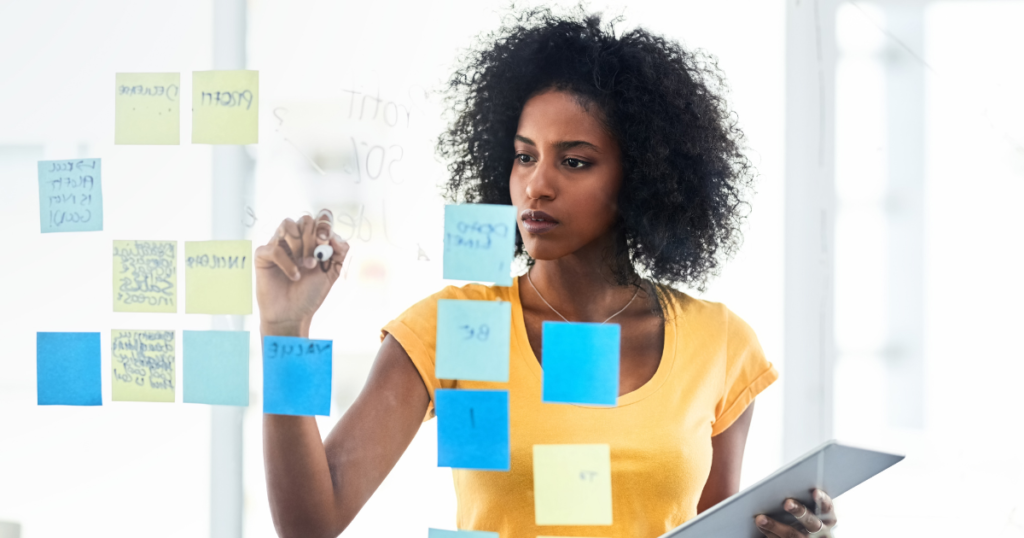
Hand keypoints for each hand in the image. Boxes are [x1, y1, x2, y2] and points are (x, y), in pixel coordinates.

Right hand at [254, 213, 349, 333]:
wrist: (293, 314)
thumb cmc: (310, 293)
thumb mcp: (332, 272)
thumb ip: (340, 252)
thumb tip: (335, 236)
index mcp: (311, 240)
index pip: (318, 220)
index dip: (324, 225)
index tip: (326, 241)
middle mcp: (294, 240)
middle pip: (304, 220)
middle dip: (313, 238)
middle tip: (316, 259)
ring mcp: (278, 245)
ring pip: (287, 225)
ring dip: (300, 245)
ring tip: (306, 265)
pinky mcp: (263, 256)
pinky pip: (274, 248)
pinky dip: (287, 263)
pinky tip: (294, 276)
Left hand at [755, 489, 836, 536]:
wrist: (806, 534)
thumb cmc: (804, 513)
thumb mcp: (810, 507)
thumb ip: (803, 498)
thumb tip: (785, 482)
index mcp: (827, 518)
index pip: (827, 508)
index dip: (822, 500)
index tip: (814, 491)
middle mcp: (821, 531)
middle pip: (811, 522)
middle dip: (799, 511)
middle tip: (787, 503)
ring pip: (793, 535)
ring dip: (775, 526)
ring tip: (760, 518)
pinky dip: (769, 532)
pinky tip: (760, 523)